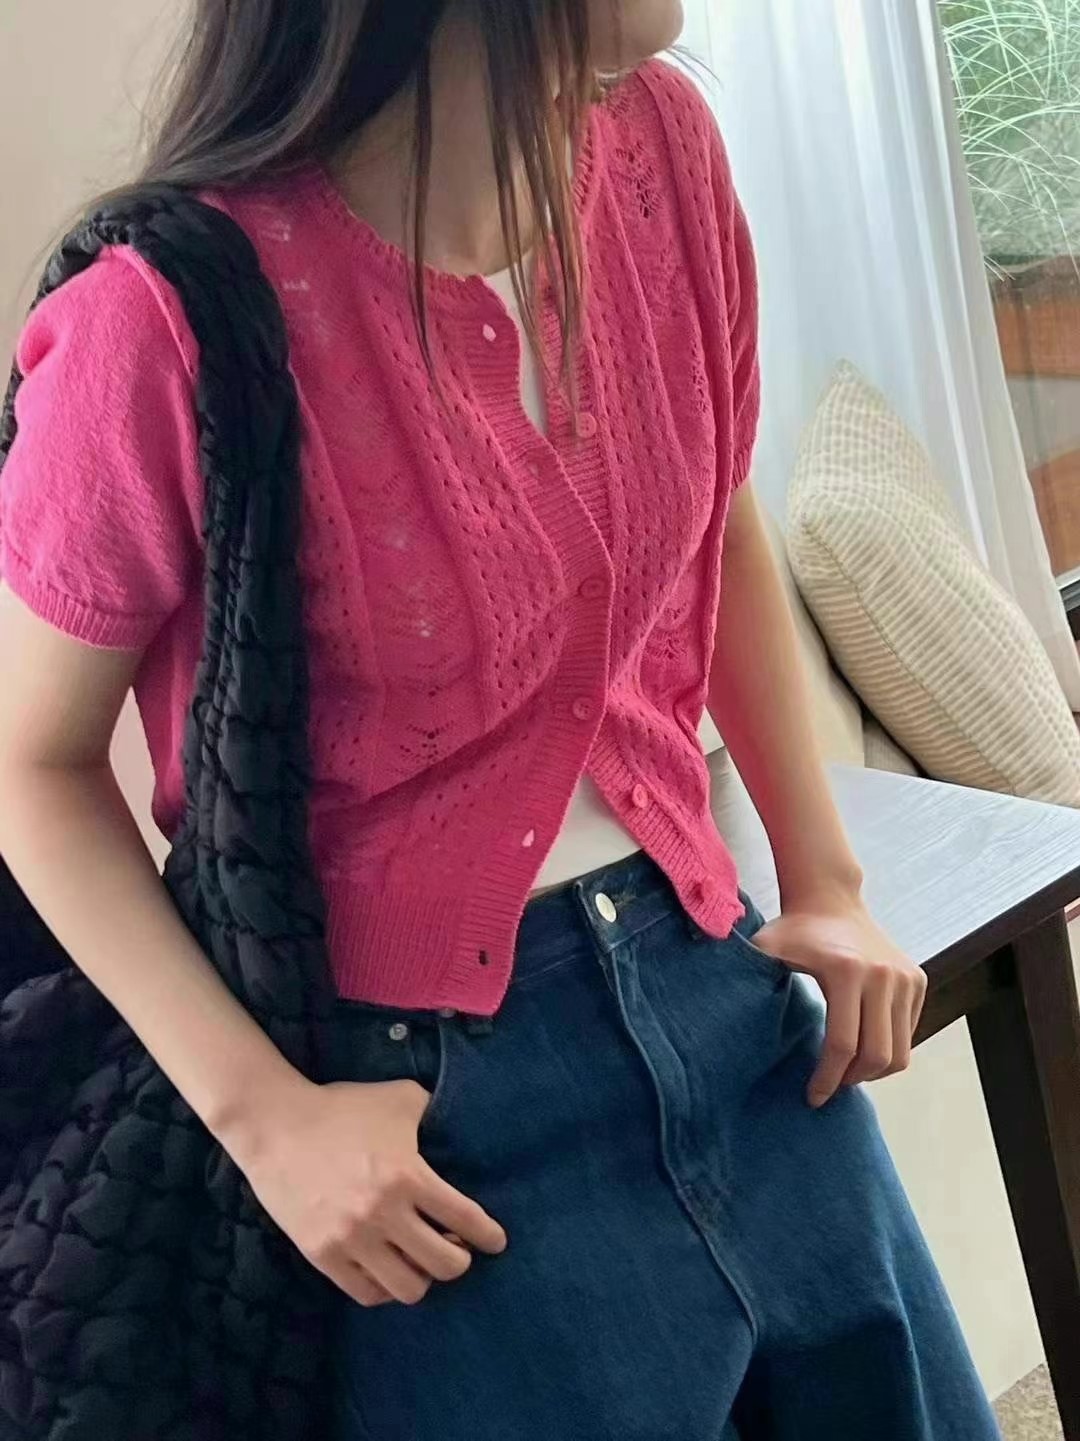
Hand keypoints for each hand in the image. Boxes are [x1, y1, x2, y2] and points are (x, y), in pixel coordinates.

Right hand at [225, 1075, 507, 1306]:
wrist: (276, 1125)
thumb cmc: (342, 1107)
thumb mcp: (399, 1098)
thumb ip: (434, 1113)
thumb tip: (459, 1125)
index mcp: (406, 1175)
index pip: (464, 1219)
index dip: (488, 1236)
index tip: (496, 1242)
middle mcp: (382, 1213)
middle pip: (444, 1265)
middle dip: (459, 1259)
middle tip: (456, 1248)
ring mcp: (350, 1239)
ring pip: (408, 1288)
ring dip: (423, 1277)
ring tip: (421, 1260)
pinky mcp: (322, 1255)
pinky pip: (368, 1294)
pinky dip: (386, 1287)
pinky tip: (390, 1269)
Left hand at [751, 897, 927, 1108]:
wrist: (830, 899)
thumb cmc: (793, 930)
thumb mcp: (765, 951)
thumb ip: (745, 978)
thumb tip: (714, 1017)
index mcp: (847, 971)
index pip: (842, 1044)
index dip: (827, 1079)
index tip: (813, 1097)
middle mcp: (883, 975)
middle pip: (877, 1055)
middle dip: (852, 1080)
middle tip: (830, 1086)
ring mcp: (905, 978)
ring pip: (899, 1051)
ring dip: (873, 1072)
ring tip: (846, 1072)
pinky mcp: (917, 980)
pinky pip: (908, 1033)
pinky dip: (888, 1050)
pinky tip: (861, 1048)